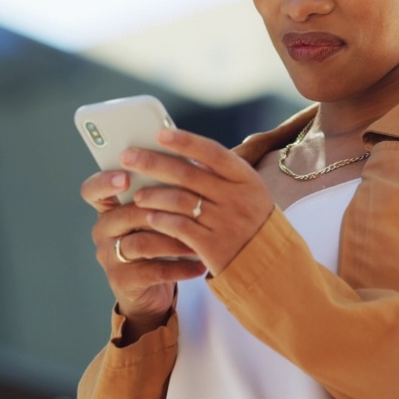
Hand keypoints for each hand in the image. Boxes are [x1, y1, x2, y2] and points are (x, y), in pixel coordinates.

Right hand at [81, 169, 206, 341]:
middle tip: (191, 208)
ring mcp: (109, 257)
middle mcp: (103, 231)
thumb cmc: (159, 241)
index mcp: (108, 208)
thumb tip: (190, 164)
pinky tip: (200, 265)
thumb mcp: (157, 215)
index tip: (125, 177)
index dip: (105, 182)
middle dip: (160, 211)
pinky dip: (180, 268)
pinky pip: (154, 271)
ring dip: (174, 241)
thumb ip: (162, 192)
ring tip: (199, 240)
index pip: (93, 189)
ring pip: (141, 243)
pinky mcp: (122, 281)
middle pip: (126, 214)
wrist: (152, 290)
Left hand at [123, 128, 274, 275]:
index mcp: (246, 178)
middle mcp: (237, 198)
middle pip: (188, 175)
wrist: (271, 265)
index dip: (185, 141)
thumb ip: (220, 174)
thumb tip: (180, 152)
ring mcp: (226, 223)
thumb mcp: (248, 192)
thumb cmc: (252, 221)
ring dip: (153, 195)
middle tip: (127, 157)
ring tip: (137, 195)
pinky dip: (162, 221)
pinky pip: (180, 228)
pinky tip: (150, 218)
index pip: (212, 152)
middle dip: (153, 163)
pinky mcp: (214, 247)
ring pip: (180, 201)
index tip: (159, 133)